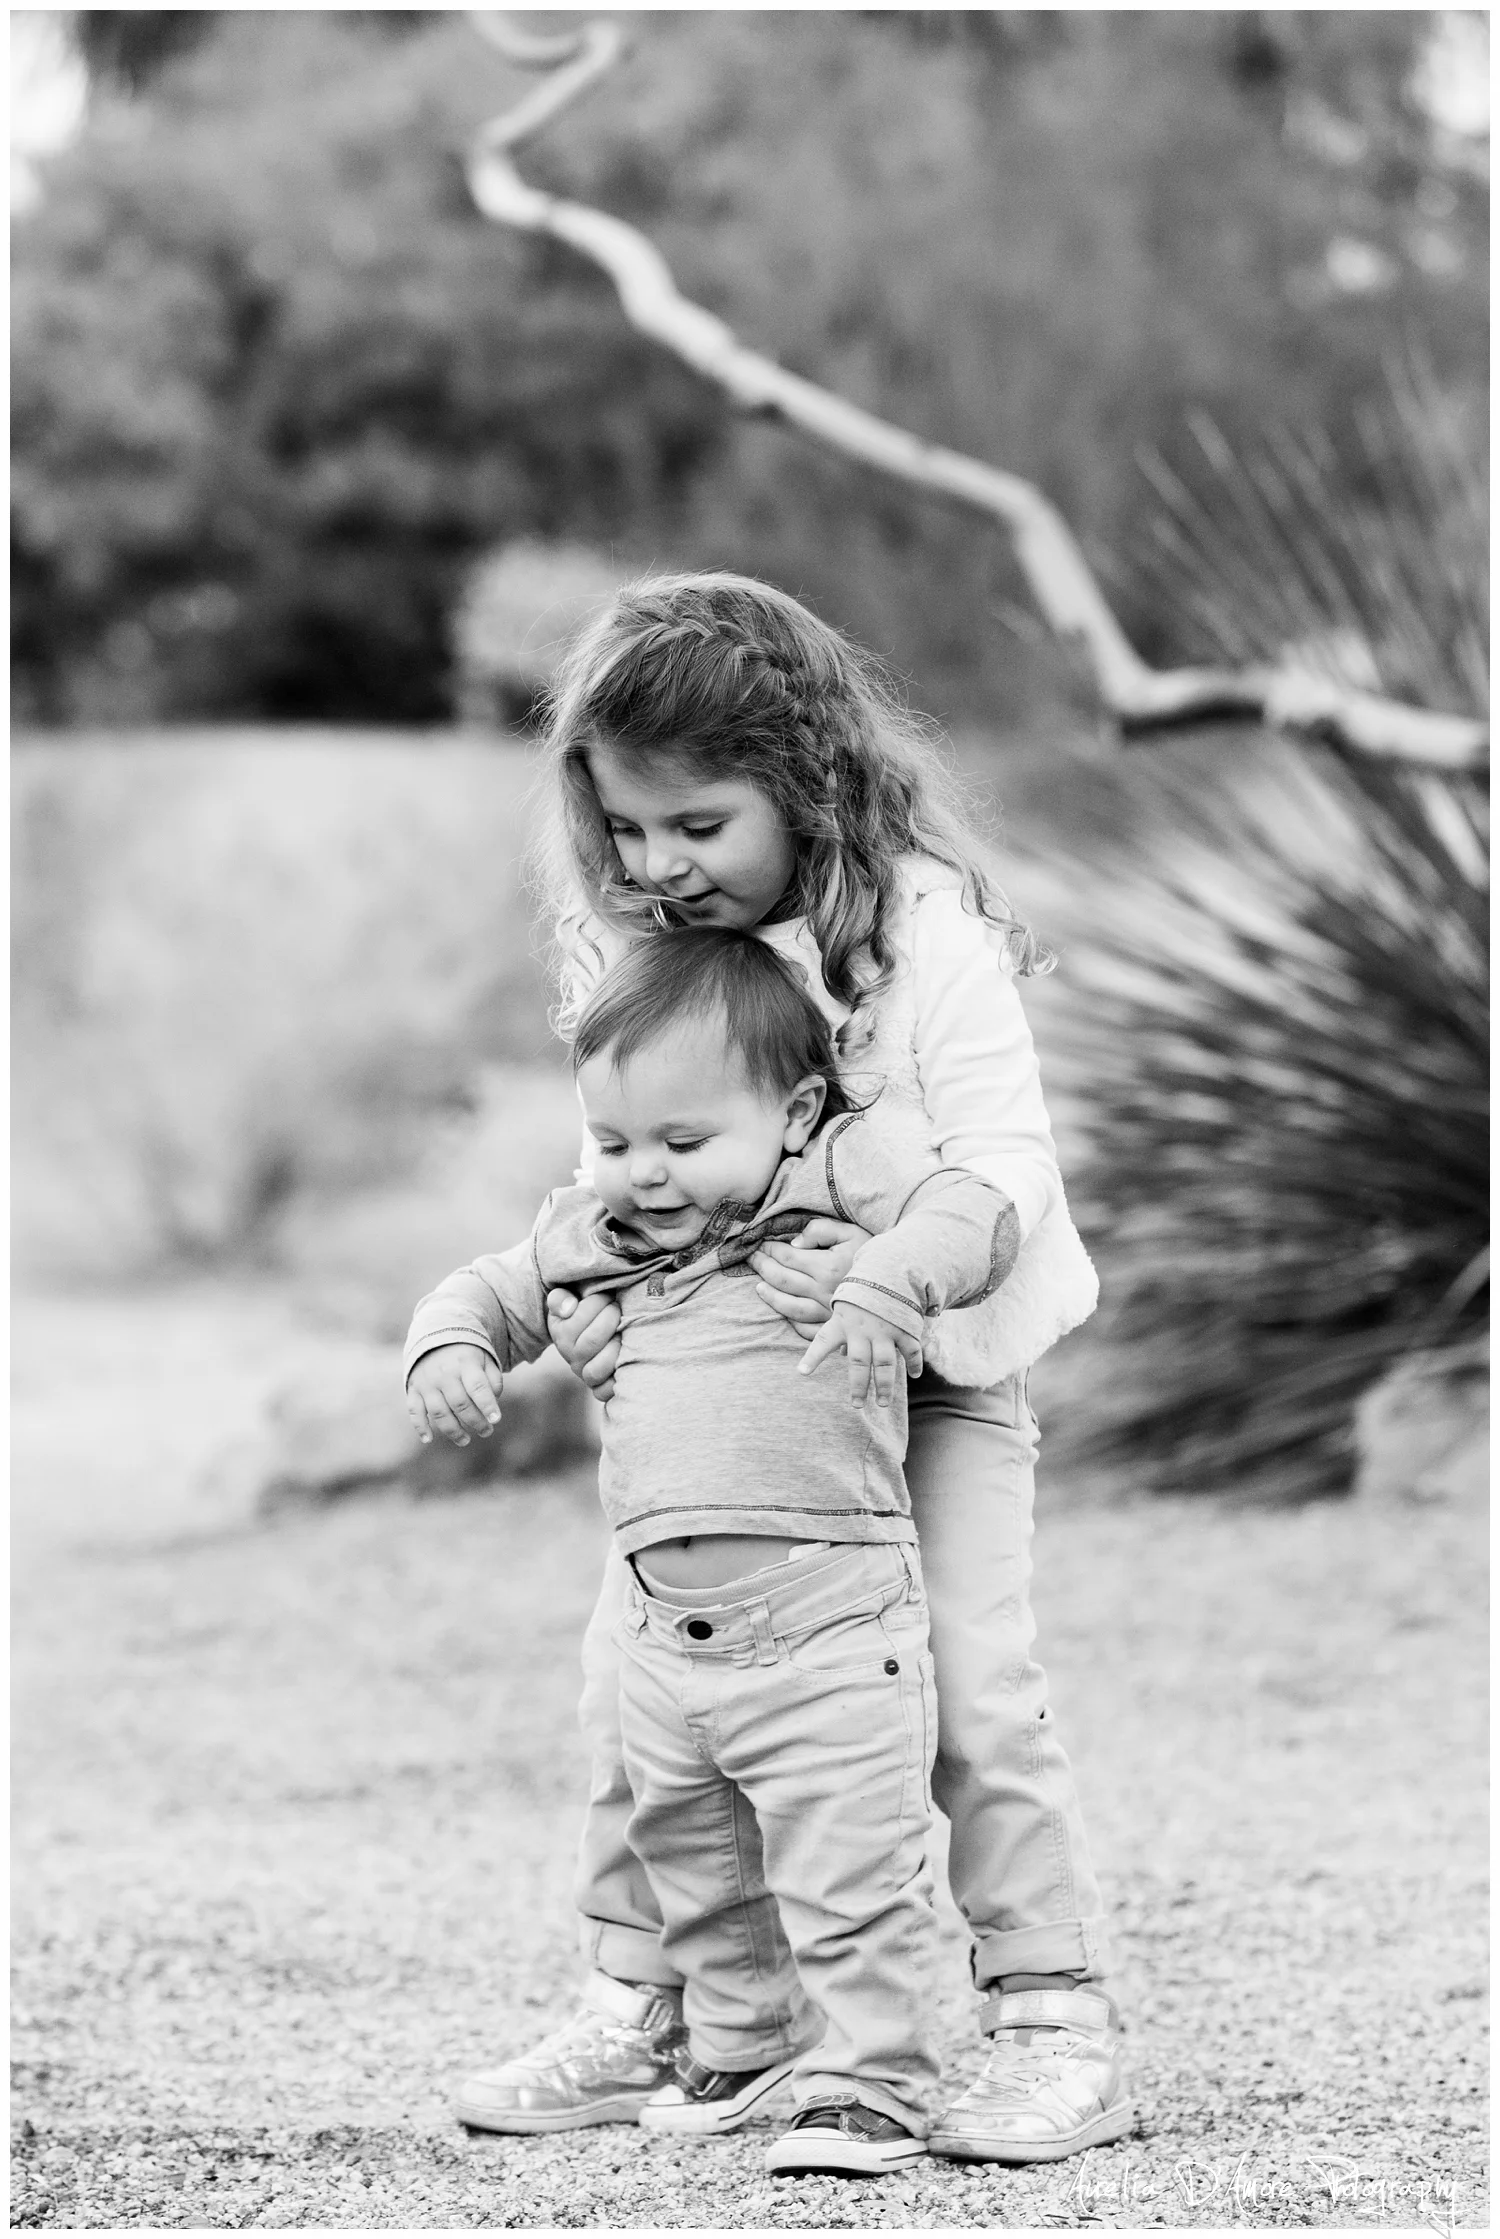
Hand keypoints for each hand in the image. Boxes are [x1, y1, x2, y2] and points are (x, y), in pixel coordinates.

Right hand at [406, 1344, 503, 1447]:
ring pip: (439, 1412)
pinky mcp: (413, 1389)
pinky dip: (420, 1426)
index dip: (487, 1405)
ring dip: (452, 1430)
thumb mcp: (484, 1358)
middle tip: (486, 1432)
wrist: (434, 1335)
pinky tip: (429, 1439)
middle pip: (460, 1404)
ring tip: (465, 1440)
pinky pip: (414, 1410)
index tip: (496, 1420)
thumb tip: (493, 1402)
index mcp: (465, 1363)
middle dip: (475, 1422)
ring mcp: (427, 1382)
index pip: (478, 1387)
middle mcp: (444, 1373)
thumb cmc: (466, 1354)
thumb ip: (493, 1380)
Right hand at [547, 1287, 621, 1402]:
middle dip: (609, 1319)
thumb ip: (560, 1299)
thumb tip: (568, 1309)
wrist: (586, 1332)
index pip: (577, 1321)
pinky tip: (629, 1359)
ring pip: (598, 1369)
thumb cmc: (579, 1309)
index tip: (607, 1295)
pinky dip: (617, 1380)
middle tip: (617, 1307)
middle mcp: (572, 1359)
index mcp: (561, 1336)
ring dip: (616, 1347)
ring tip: (623, 1330)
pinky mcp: (600, 1387)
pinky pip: (605, 1391)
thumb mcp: (564, 1299)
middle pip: (591, 1343)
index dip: (597, 1303)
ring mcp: (586, 1374)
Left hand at [750, 1218, 871, 1338]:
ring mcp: (828, 1313)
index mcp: (826, 1267)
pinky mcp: (836, 1328)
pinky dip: (792, 1322)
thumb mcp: (850, 1232)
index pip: (787, 1257)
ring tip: (759, 1287)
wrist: (901, 1279)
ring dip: (771, 1297)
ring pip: (790, 1309)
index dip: (769, 1249)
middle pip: (783, 1281)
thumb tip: (795, 1243)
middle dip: (763, 1268)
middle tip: (751, 1259)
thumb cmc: (874, 1253)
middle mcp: (824, 1292)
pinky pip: (807, 1330)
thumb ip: (820, 1230)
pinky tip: (784, 1312)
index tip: (759, 1243)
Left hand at [799, 1301, 914, 1408]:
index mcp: (842, 1322)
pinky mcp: (904, 1328)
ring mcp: (884, 1330)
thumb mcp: (844, 1305)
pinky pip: (911, 1349)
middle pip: (859, 1363)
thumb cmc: (861, 1292)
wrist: (889, 1270)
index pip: (823, 1340)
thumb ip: (840, 1329)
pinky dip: (914, 1363)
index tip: (801, 1372)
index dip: (812, 1357)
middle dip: (858, 1386)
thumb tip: (838, 1353)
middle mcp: (862, 1329)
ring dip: (884, 1385)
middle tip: (856, 1406)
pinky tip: (914, 1375)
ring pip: (885, 1363)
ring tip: (883, 1403)